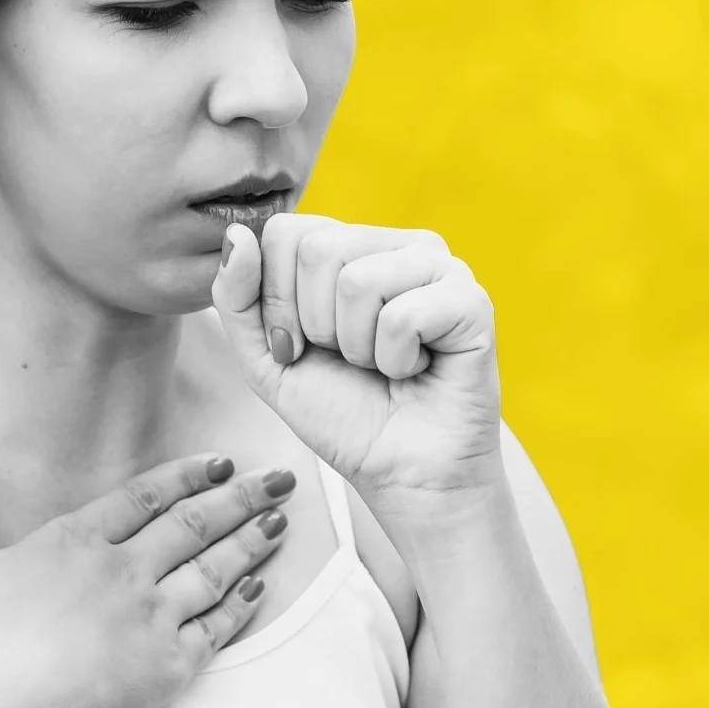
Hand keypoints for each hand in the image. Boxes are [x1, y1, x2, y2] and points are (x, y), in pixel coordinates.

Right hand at [0, 434, 298, 707]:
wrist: (22, 706)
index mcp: (80, 542)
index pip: (142, 498)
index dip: (183, 478)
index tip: (219, 461)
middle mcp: (127, 571)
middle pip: (192, 526)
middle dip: (239, 498)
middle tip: (280, 479)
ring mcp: (155, 616)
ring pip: (213, 569)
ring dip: (250, 543)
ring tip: (280, 522)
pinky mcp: (172, 663)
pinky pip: (216, 628)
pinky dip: (241, 606)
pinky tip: (260, 589)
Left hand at [210, 214, 505, 513]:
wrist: (404, 475)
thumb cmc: (343, 413)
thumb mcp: (265, 358)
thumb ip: (237, 297)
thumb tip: (238, 234)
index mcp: (352, 244)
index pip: (286, 232)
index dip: (278, 301)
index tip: (301, 346)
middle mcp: (398, 244)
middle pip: (319, 249)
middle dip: (316, 325)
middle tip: (350, 360)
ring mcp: (441, 267)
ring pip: (358, 281)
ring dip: (357, 347)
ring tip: (384, 365)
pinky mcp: (472, 301)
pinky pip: (403, 316)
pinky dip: (396, 360)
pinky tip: (416, 370)